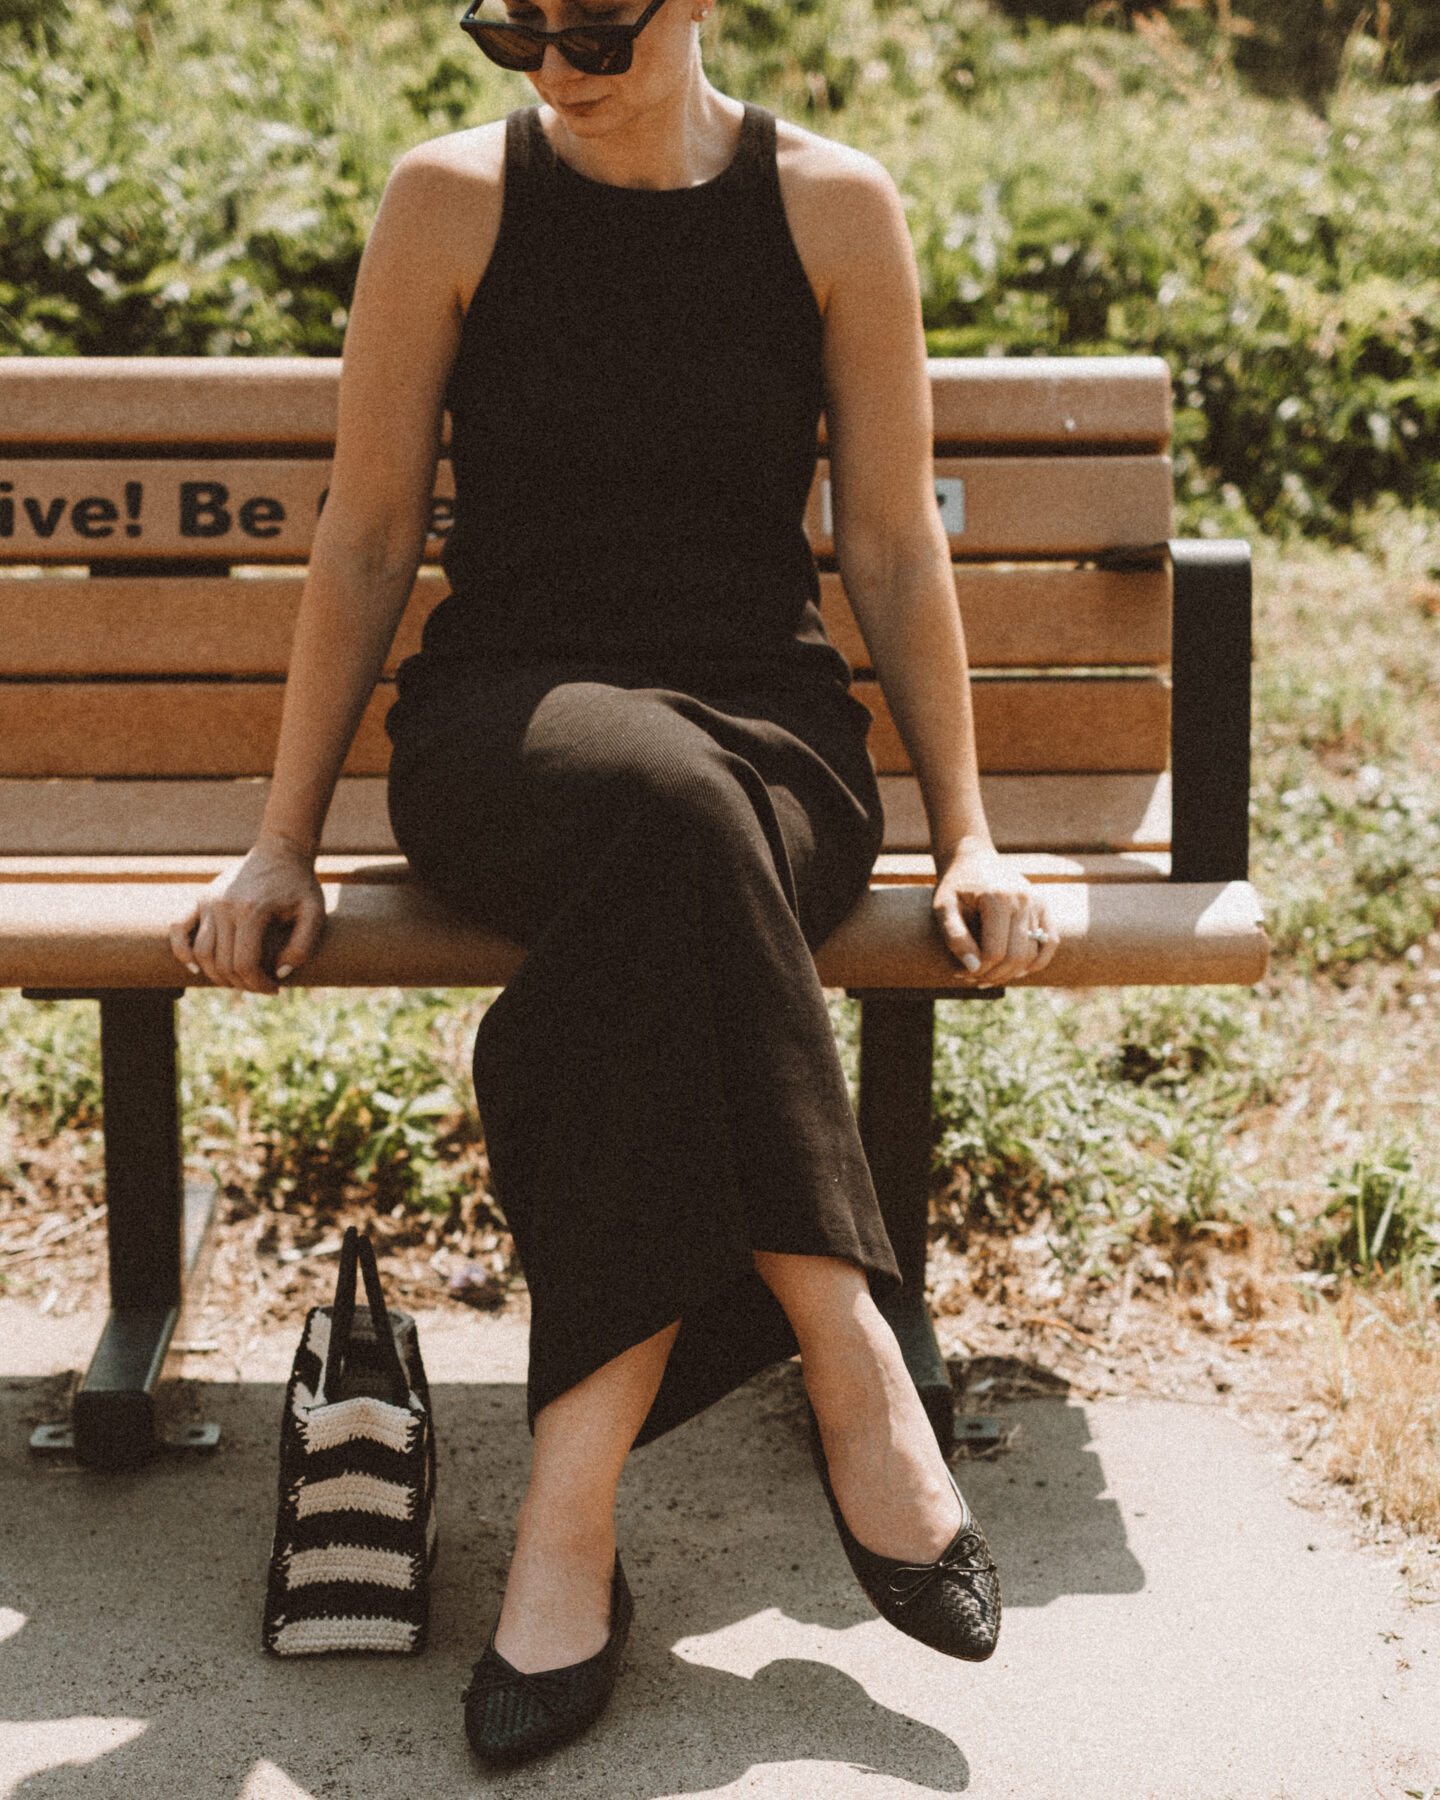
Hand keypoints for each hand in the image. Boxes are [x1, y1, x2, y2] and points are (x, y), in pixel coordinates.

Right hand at [169, 833, 326, 994]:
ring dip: (217, 975)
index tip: (274, 989)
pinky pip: (179, 929)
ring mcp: (209, 901)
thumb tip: (279, 974)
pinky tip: (195, 968)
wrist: (281, 852)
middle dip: (241, 984)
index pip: (245, 963)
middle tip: (260, 986)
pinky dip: (182, 951)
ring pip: (201, 953)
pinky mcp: (201, 898)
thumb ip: (303, 946)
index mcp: (252, 910)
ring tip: (239, 981)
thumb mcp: (315, 913)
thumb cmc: (300, 885)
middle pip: (222, 963)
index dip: (258, 984)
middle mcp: (224, 906)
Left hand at [931, 839, 1058, 985]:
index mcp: (997, 899)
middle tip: (974, 980)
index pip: (995, 951)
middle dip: (995, 975)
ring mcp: (1036, 902)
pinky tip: (1018, 970)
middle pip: (1016, 956)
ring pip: (1033, 953)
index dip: (978, 970)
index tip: (960, 974)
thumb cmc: (954, 885)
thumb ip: (955, 937)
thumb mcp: (943, 908)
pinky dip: (1038, 961)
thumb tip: (973, 968)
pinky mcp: (1043, 905)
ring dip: (1012, 972)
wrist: (972, 857)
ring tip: (990, 976)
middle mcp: (1022, 900)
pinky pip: (1050, 941)